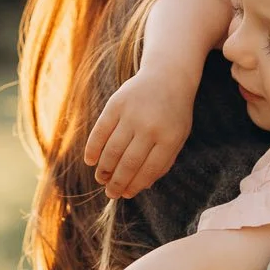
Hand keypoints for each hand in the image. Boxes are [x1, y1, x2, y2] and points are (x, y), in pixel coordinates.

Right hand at [83, 72, 193, 198]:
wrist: (167, 75)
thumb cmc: (173, 113)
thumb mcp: (178, 136)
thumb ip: (163, 161)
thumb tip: (141, 186)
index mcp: (170, 138)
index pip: (149, 170)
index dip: (135, 185)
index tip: (126, 195)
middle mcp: (150, 127)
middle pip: (128, 163)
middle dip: (117, 182)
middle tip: (110, 193)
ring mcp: (132, 115)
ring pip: (112, 150)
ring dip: (104, 169)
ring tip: (101, 179)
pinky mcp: (116, 104)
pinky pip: (100, 131)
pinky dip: (93, 148)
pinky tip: (91, 161)